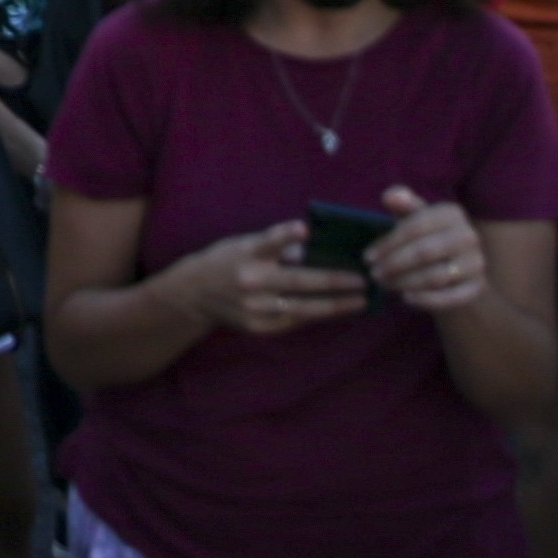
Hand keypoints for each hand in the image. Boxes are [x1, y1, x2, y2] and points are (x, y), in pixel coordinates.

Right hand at [158, 220, 367, 335]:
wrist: (195, 294)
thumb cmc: (227, 260)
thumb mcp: (244, 244)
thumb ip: (273, 245)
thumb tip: (306, 245)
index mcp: (246, 255)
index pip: (268, 242)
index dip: (286, 236)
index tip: (304, 230)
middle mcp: (251, 282)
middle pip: (298, 282)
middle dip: (333, 282)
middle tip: (362, 281)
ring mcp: (255, 308)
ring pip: (302, 307)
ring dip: (335, 305)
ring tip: (360, 302)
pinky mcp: (259, 327)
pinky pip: (294, 320)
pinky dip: (317, 314)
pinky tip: (337, 310)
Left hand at [366, 188, 491, 314]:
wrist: (460, 273)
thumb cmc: (428, 240)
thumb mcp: (415, 219)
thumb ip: (403, 205)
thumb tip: (389, 196)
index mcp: (452, 212)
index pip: (414, 227)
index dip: (388, 243)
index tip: (368, 257)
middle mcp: (469, 235)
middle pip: (424, 252)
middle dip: (394, 265)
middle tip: (374, 274)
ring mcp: (477, 262)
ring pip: (435, 276)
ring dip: (404, 283)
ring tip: (386, 285)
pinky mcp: (478, 287)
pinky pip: (449, 297)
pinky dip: (425, 300)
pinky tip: (406, 298)